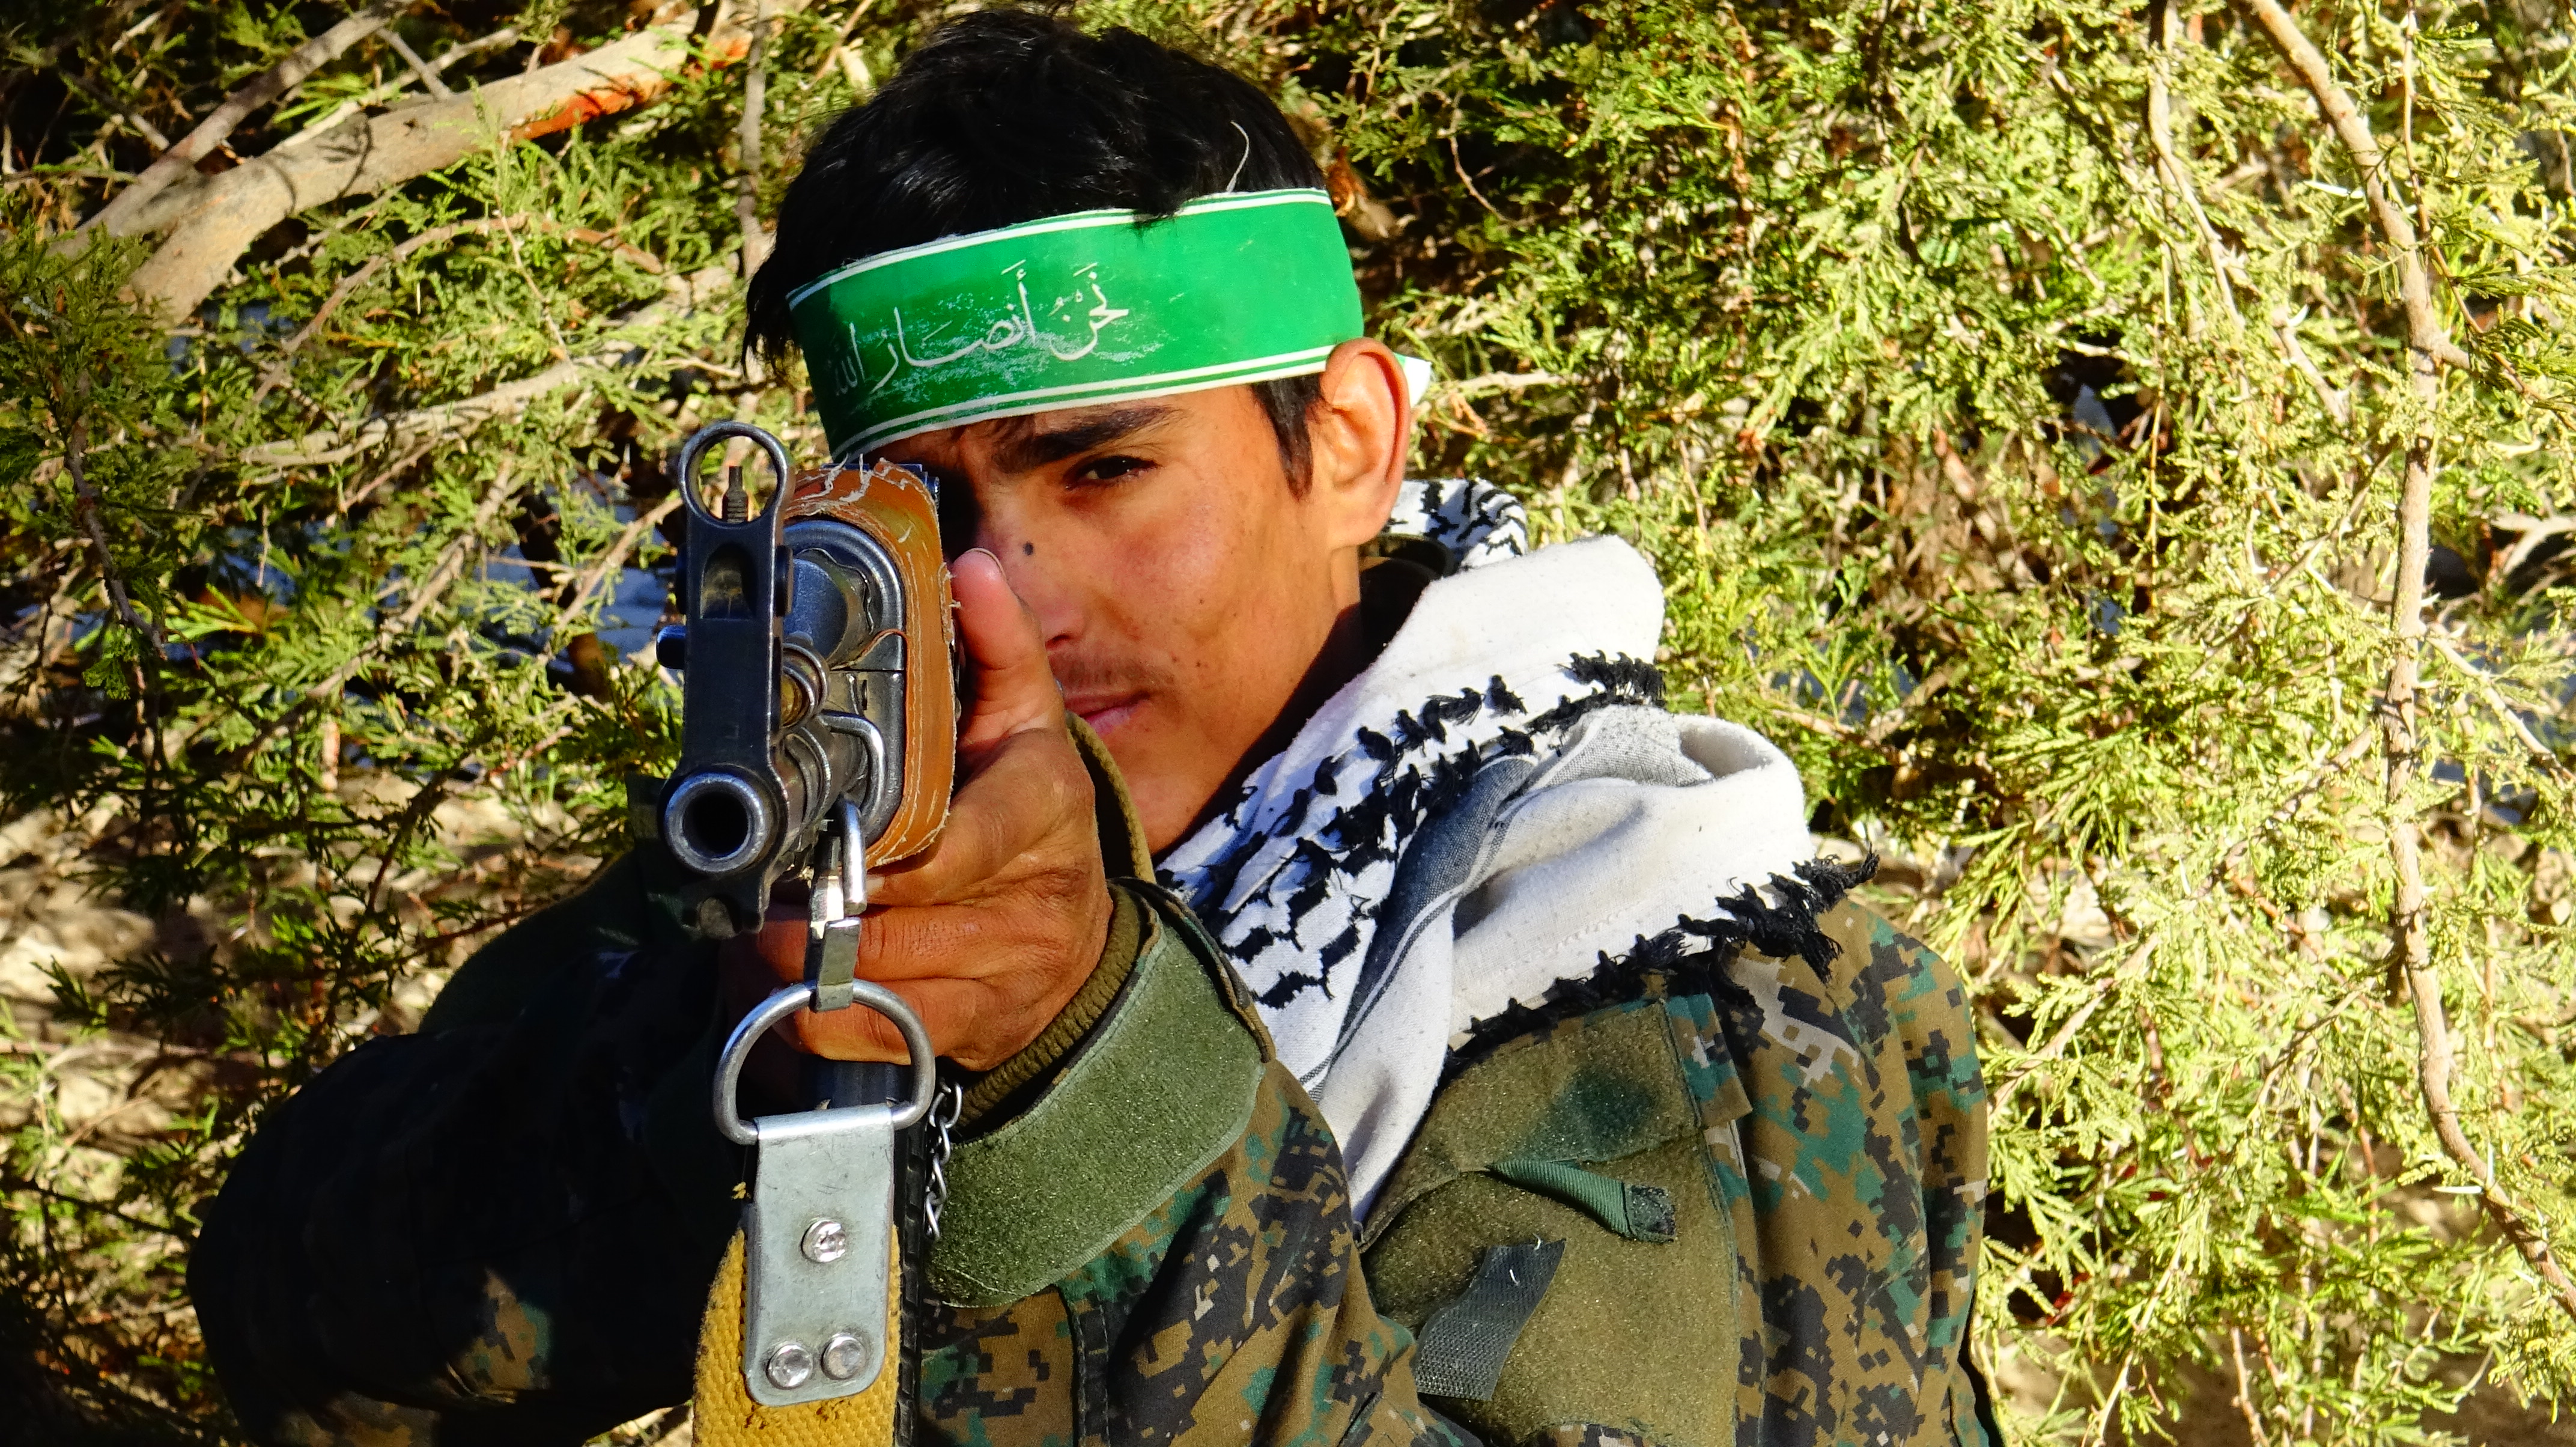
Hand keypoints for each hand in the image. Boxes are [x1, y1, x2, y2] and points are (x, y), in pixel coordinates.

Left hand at [719, 548, 1111, 1077]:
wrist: (1081, 941)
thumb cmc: (1035, 814)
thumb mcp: (1028, 723)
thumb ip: (1000, 646)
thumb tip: (969, 565)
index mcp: (1043, 813)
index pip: (960, 847)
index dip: (884, 862)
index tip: (824, 851)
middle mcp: (1031, 903)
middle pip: (900, 927)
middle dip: (811, 918)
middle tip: (748, 899)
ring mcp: (1004, 977)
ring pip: (876, 989)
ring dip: (794, 970)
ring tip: (746, 939)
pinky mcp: (972, 1032)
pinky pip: (875, 1039)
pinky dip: (813, 1020)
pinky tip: (777, 988)